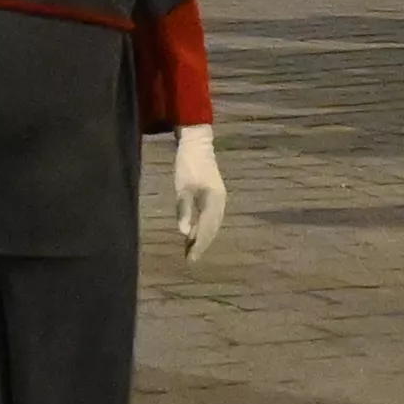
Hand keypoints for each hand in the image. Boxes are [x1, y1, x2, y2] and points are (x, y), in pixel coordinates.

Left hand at [172, 123, 229, 255]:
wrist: (197, 144)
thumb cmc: (187, 165)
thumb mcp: (182, 188)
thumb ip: (184, 210)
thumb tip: (185, 233)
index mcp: (214, 201)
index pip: (207, 229)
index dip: (199, 245)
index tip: (191, 259)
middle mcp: (220, 202)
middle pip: (212, 229)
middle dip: (202, 244)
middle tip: (190, 259)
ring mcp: (219, 198)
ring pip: (212, 224)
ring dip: (203, 237)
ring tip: (191, 250)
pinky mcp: (215, 195)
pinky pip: (211, 217)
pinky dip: (204, 227)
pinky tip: (195, 232)